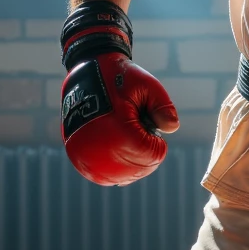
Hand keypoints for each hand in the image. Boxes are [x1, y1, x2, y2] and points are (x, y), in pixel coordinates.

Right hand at [61, 52, 179, 186]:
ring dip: (129, 162)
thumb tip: (171, 128)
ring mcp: (85, 157)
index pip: (152, 156)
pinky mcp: (77, 158)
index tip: (146, 123)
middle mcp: (99, 150)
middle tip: (135, 126)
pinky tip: (117, 152)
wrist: (88, 72)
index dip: (157, 142)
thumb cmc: (120, 79)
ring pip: (120, 177)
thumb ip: (163, 107)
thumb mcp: (148, 86)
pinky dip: (114, 168)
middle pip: (138, 170)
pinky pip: (102, 176)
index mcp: (119, 133)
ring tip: (125, 136)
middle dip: (143, 152)